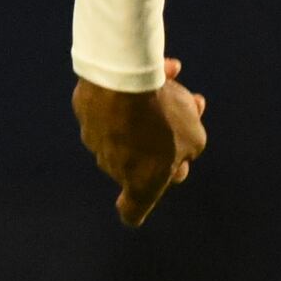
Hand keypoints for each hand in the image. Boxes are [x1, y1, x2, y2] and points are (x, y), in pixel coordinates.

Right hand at [72, 57, 205, 226]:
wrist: (122, 80)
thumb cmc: (164, 117)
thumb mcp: (195, 138)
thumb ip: (191, 148)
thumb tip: (180, 143)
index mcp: (140, 184)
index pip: (131, 211)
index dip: (135, 207)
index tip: (136, 199)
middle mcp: (113, 166)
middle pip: (141, 158)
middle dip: (165, 138)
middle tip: (189, 114)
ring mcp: (95, 138)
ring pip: (130, 126)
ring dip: (154, 110)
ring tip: (177, 84)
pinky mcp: (86, 110)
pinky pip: (116, 102)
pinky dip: (135, 90)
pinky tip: (164, 68)